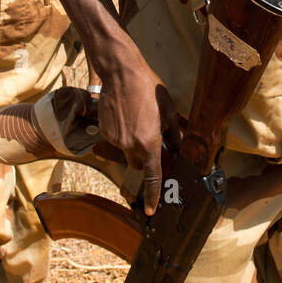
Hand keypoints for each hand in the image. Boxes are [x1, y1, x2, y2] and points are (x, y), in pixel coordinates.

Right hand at [98, 51, 173, 216]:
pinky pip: (115, 140)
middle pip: (138, 165)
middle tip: (151, 140)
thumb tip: (178, 149)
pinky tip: (126, 115)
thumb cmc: (148, 88)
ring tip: (137, 119)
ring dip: (132, 144)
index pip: (152, 176)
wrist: (120, 73)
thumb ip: (173, 134)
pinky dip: (121, 134)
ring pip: (125, 151)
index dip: (152, 195)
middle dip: (145, 159)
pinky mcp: (104, 130)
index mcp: (149, 142)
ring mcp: (114, 138)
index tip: (150, 209)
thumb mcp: (168, 110)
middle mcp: (130, 145)